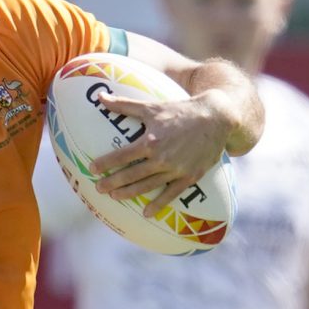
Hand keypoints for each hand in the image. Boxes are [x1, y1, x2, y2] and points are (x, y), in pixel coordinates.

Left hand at [87, 94, 233, 211]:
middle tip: (98, 189)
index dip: (105, 164)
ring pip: (147, 186)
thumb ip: (125, 104)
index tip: (92, 170)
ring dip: (129, 194)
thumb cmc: (182, 110)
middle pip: (131, 175)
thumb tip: (99, 95)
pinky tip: (146, 213)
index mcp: (150, 141)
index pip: (121, 156)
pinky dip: (158, 204)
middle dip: (112, 183)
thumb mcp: (152, 106)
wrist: (216, 118)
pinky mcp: (190, 177)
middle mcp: (161, 158)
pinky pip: (171, 194)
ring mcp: (176, 170)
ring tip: (114, 197)